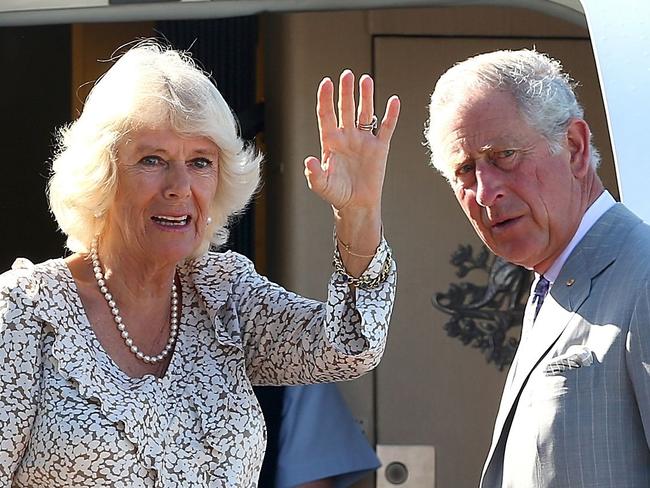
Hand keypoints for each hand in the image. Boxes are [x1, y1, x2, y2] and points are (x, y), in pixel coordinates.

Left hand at [304, 70, 399, 212]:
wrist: (357, 205)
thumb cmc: (336, 194)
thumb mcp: (321, 185)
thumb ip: (314, 173)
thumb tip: (308, 160)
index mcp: (330, 142)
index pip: (326, 115)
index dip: (326, 98)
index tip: (326, 83)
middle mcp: (347, 137)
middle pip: (346, 108)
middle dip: (346, 91)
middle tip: (347, 74)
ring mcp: (364, 140)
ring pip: (365, 113)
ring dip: (366, 97)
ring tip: (365, 80)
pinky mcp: (380, 148)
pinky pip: (386, 128)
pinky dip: (391, 115)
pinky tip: (393, 101)